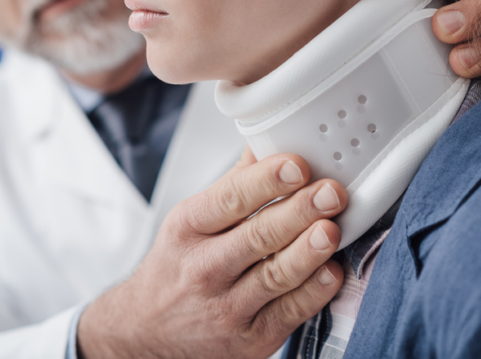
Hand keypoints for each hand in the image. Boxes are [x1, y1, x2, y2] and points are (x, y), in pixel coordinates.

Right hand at [78, 149, 347, 358]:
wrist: (147, 332)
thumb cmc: (177, 267)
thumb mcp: (190, 220)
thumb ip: (234, 183)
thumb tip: (266, 140)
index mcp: (189, 227)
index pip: (230, 199)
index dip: (266, 181)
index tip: (296, 165)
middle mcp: (204, 267)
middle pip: (258, 235)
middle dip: (299, 211)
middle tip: (331, 192)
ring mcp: (227, 307)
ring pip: (276, 275)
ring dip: (309, 251)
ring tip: (333, 229)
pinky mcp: (250, 339)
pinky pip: (289, 313)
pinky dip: (314, 293)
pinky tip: (331, 272)